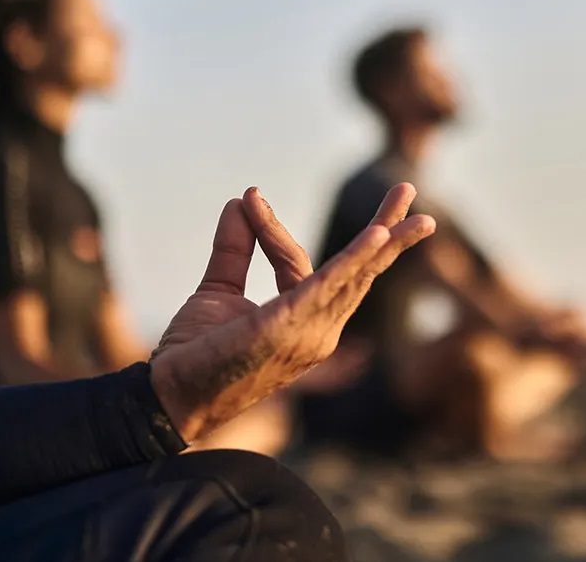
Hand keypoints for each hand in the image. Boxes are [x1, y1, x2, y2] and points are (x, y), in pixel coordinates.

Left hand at [149, 183, 434, 443]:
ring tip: (416, 215)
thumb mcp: (219, 289)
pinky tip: (378, 236)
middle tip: (409, 192)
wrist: (169, 394)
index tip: (248, 199)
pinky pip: (331, 286)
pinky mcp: (293, 326)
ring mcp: (311, 332)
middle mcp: (319, 330)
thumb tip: (240, 200)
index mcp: (307, 322)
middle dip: (389, 230)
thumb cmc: (197, 353)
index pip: (307, 264)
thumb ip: (235, 247)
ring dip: (386, 239)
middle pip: (361, 272)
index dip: (273, 229)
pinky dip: (355, 258)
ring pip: (356, 276)